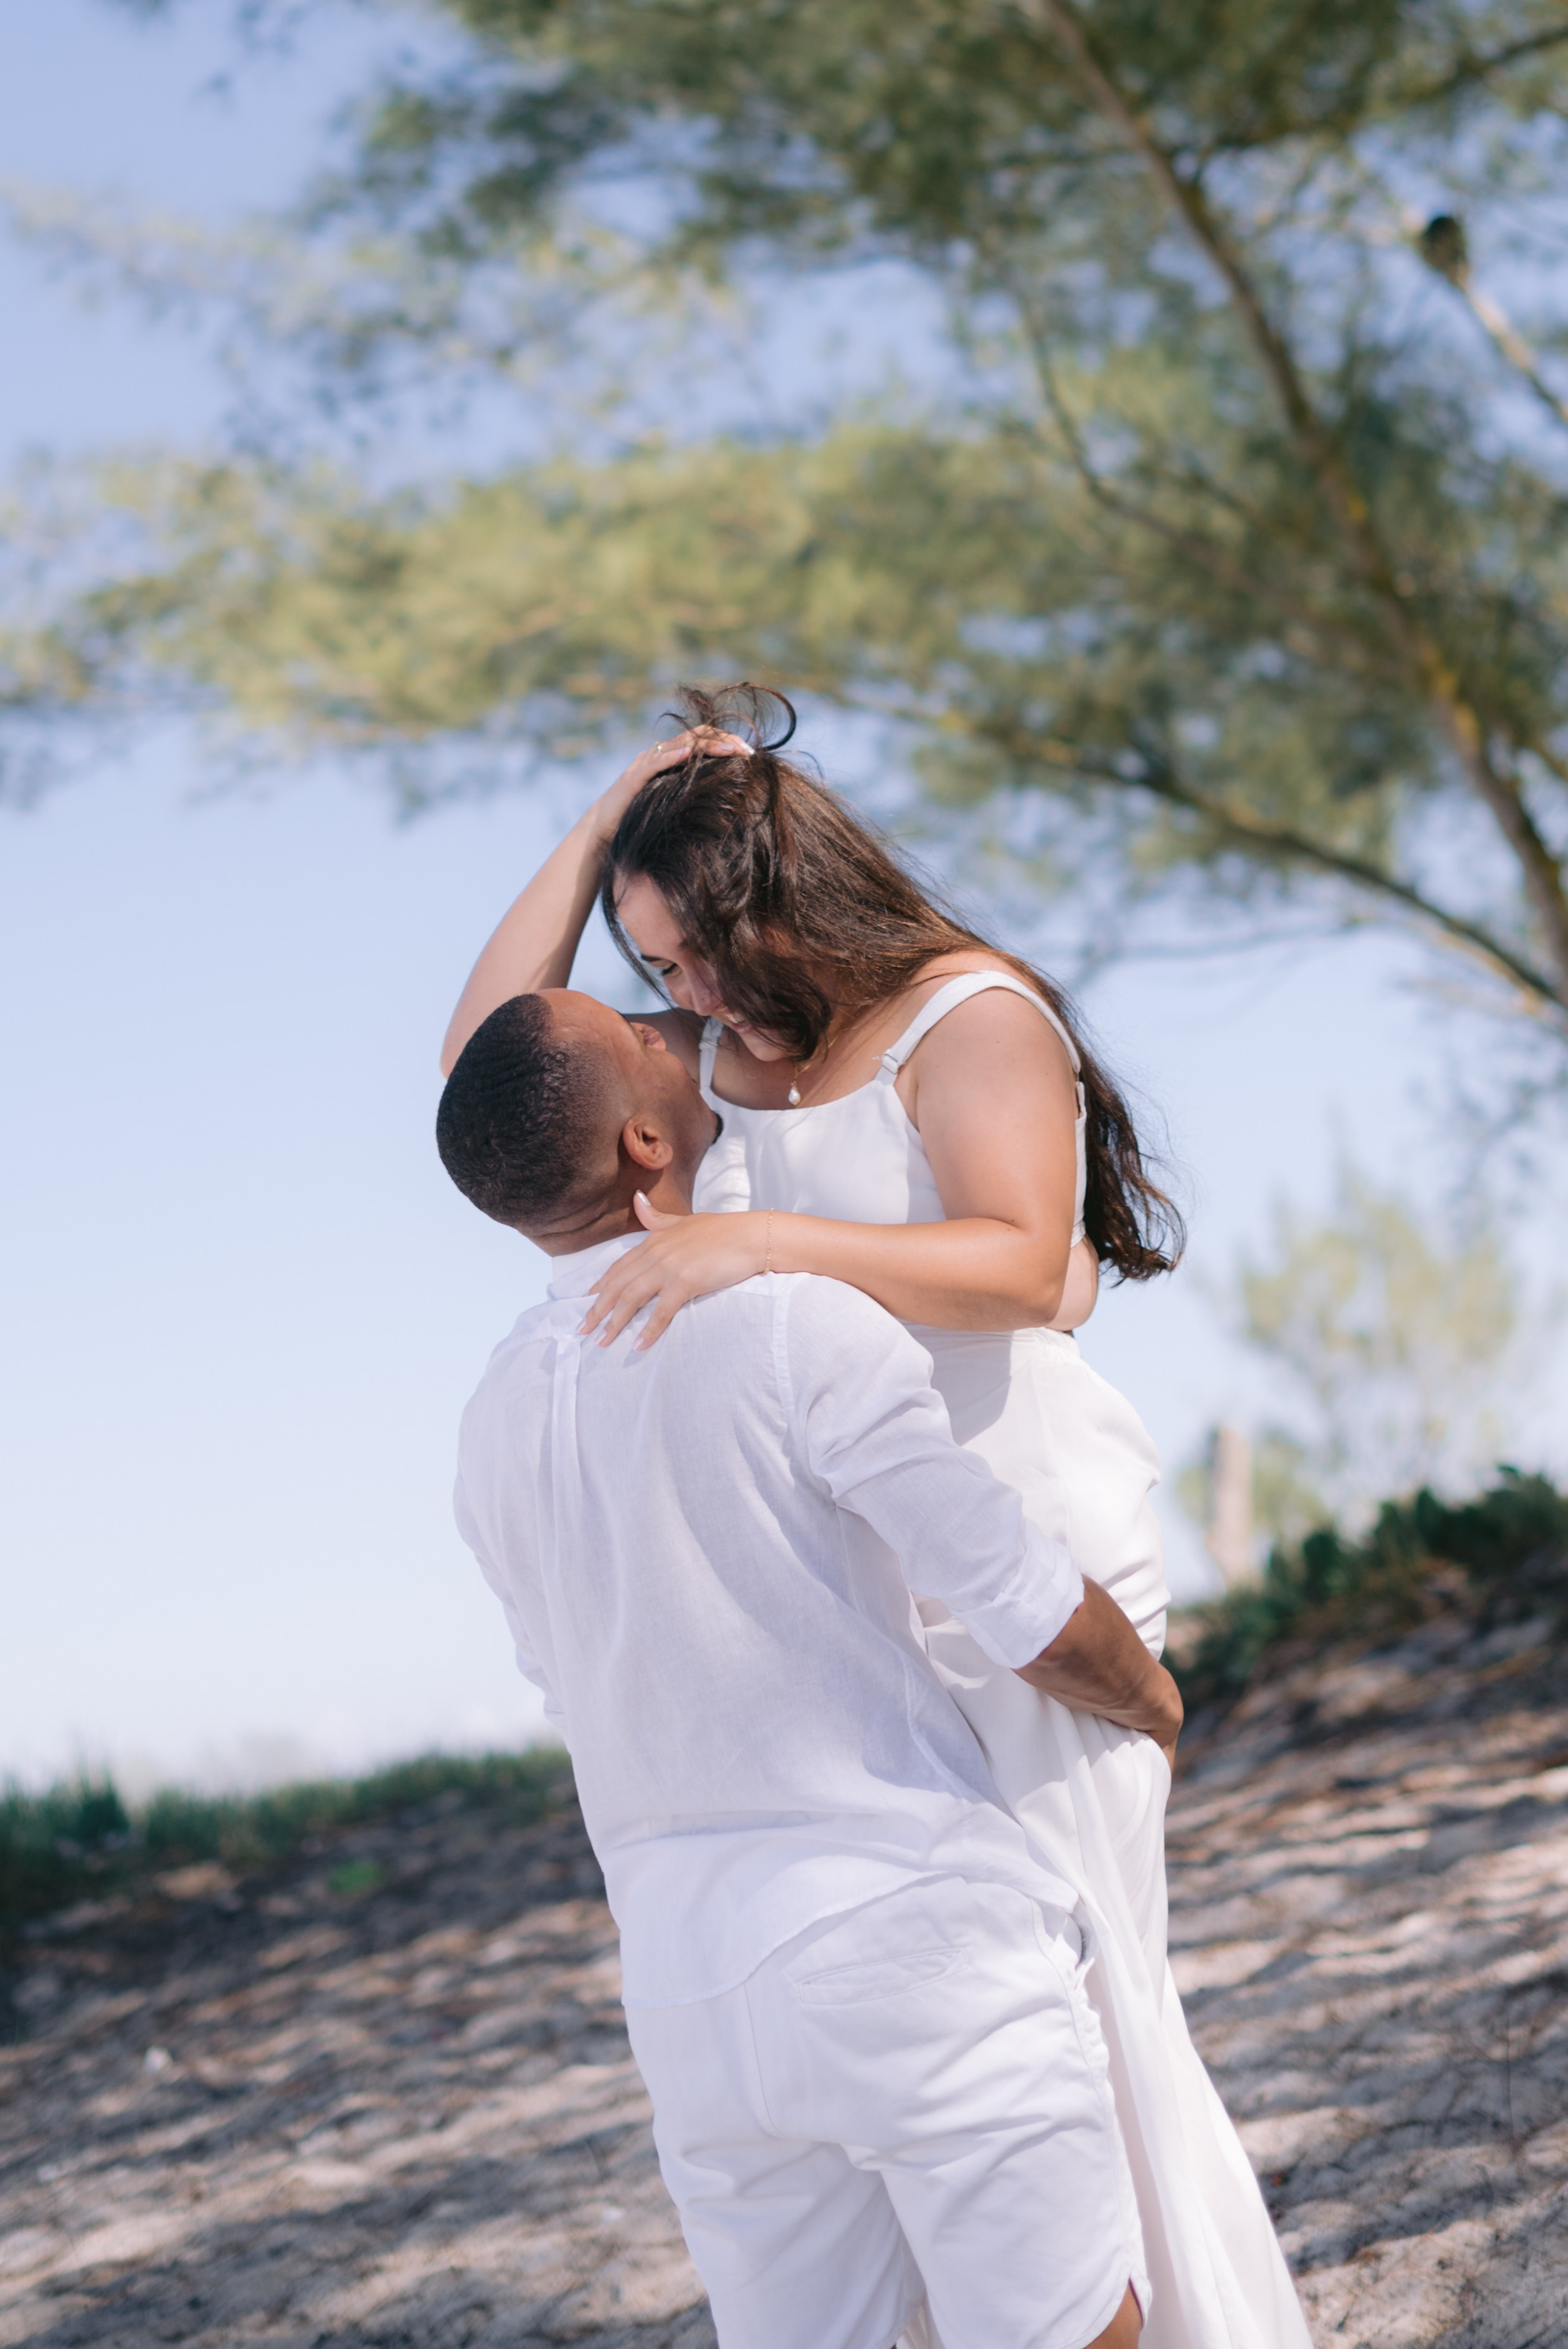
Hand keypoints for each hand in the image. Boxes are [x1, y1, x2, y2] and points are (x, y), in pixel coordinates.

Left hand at [581, 1200, 769, 1346]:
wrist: (752, 1236)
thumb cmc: (723, 1230)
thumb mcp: (685, 1221)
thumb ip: (657, 1218)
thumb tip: (637, 1200)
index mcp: (654, 1240)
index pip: (620, 1266)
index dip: (602, 1285)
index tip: (588, 1301)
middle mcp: (656, 1253)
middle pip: (619, 1284)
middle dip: (598, 1309)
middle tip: (583, 1329)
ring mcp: (670, 1268)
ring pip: (632, 1298)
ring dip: (615, 1323)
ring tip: (602, 1342)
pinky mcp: (686, 1282)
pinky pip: (661, 1311)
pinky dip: (649, 1330)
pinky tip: (638, 1345)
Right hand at [595, 726, 752, 837]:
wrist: (604, 830)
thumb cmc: (641, 818)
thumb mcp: (674, 803)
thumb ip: (694, 795)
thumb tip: (729, 800)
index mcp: (672, 758)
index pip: (704, 739)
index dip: (727, 742)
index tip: (751, 755)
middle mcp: (659, 754)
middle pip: (697, 736)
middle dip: (724, 740)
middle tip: (748, 752)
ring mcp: (645, 763)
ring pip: (680, 745)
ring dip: (708, 746)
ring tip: (730, 749)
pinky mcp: (633, 777)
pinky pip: (655, 763)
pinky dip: (673, 756)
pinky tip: (690, 755)